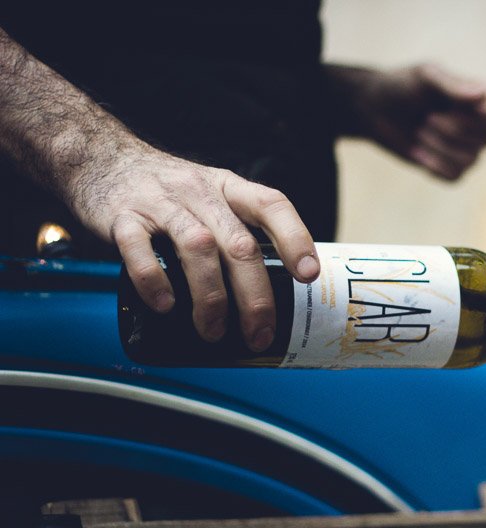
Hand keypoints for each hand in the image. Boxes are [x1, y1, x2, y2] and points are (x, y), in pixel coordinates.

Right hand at [70, 143, 319, 349]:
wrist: (99, 158)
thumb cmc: (167, 191)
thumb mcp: (212, 196)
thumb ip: (236, 231)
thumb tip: (270, 293)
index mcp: (228, 188)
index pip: (272, 205)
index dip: (295, 238)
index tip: (308, 275)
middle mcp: (199, 192)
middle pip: (239, 244)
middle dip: (254, 295)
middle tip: (259, 333)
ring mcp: (160, 203)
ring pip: (197, 248)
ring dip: (210, 298)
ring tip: (213, 331)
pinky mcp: (122, 217)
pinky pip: (140, 249)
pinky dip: (155, 280)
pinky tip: (166, 305)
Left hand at [335, 63, 485, 180]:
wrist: (374, 109)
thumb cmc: (402, 86)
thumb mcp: (425, 76)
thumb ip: (452, 85)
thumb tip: (482, 96)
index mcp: (483, 98)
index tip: (465, 106)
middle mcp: (482, 126)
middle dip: (452, 129)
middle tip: (427, 117)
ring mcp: (468, 150)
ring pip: (470, 160)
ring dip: (438, 147)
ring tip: (419, 131)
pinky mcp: (451, 169)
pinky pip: (455, 177)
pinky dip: (433, 165)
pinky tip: (417, 151)